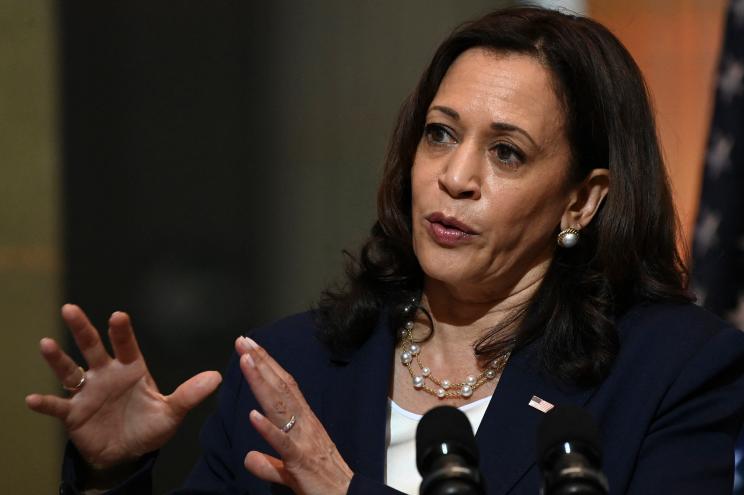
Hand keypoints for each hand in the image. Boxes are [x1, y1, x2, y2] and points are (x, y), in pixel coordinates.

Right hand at [26, 304, 221, 468]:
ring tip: (47, 344)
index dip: (122, 332)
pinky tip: (33, 399)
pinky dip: (46, 403)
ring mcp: (88, 393)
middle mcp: (107, 375)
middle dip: (82, 329)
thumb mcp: (171, 413)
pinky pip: (58, 405)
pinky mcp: (74, 414)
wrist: (127, 453)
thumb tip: (217, 377)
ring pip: (70, 371)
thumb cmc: (149, 426)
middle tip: (70, 309)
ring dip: (58, 359)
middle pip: (93, 347)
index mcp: (132, 370)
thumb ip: (189, 395)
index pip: (126, 346)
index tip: (118, 316)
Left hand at [236, 337, 352, 494]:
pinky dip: (268, 429)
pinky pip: (283, 444)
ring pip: (280, 407)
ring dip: (262, 383)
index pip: (283, 387)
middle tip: (243, 341)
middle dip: (261, 363)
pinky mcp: (301, 462)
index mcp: (304, 422)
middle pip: (280, 388)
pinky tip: (252, 415)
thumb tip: (248, 458)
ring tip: (246, 362)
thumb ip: (270, 464)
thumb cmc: (323, 483)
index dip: (267, 366)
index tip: (251, 348)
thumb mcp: (291, 472)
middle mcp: (305, 424)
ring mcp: (304, 440)